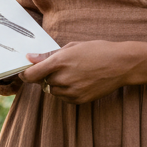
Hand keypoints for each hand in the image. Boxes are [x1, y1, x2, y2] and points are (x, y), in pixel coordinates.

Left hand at [18, 41, 134, 104]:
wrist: (121, 64)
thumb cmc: (98, 50)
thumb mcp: (73, 46)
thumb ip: (49, 55)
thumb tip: (31, 58)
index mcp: (60, 62)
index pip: (31, 74)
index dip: (25, 74)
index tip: (24, 71)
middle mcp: (63, 78)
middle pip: (42, 82)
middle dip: (44, 76)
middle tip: (57, 67)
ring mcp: (71, 91)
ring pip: (52, 91)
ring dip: (55, 84)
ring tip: (72, 73)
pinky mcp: (79, 100)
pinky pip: (64, 98)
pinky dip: (65, 91)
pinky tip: (78, 81)